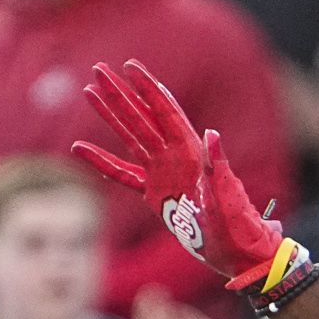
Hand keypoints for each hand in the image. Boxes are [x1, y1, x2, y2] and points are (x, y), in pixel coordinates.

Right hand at [77, 61, 288, 287]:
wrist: (236, 252)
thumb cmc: (238, 225)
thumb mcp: (229, 197)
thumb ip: (217, 168)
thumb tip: (212, 134)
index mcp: (192, 153)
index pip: (165, 112)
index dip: (147, 89)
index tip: (130, 66)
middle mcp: (175, 156)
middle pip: (142, 117)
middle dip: (121, 93)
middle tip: (98, 69)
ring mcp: (162, 173)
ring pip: (131, 137)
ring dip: (111, 115)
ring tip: (89, 91)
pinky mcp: (154, 193)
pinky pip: (122, 174)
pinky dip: (101, 162)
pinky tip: (80, 149)